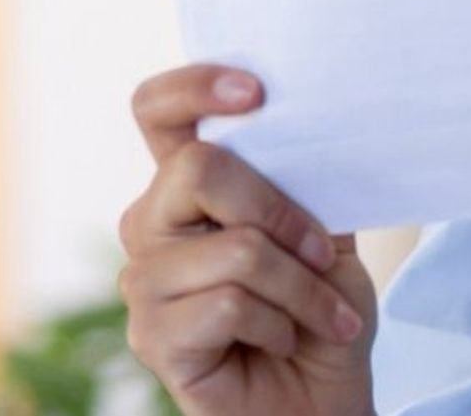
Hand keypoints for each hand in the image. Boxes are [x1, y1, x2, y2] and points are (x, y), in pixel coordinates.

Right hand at [120, 65, 377, 415]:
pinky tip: (285, 340)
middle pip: (197, 169)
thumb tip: (310, 124)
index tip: (257, 91)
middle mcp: (152, 223)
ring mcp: (145, 281)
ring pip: (234, 248)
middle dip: (281, 211)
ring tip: (322, 314)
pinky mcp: (152, 336)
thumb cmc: (319, 312)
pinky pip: (230, 305)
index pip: (157, 111)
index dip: (195, 87)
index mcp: (186, 184)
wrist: (324, 400)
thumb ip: (303, 181)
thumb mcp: (325, 234)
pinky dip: (281, 323)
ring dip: (300, 286)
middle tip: (321, 253)